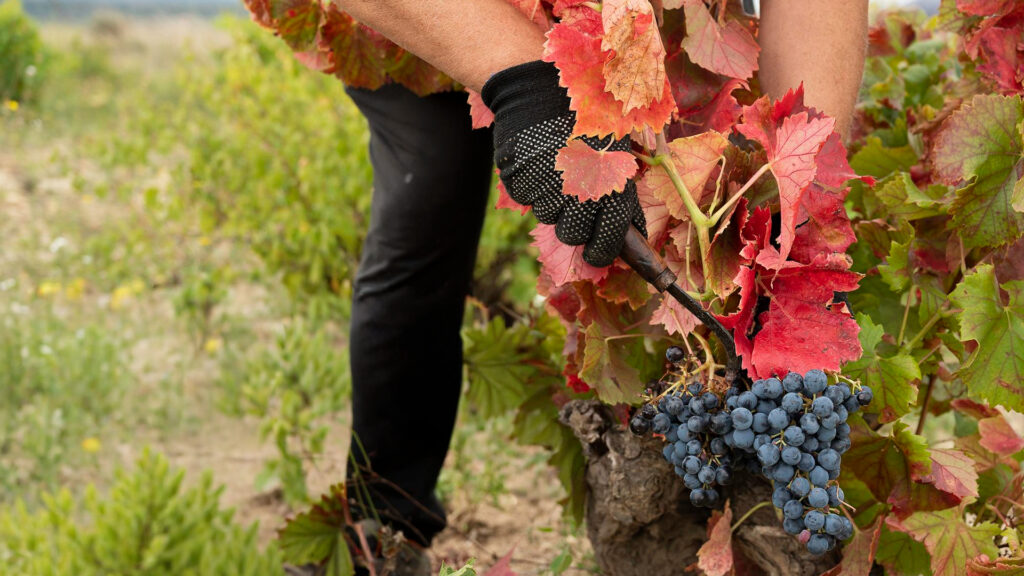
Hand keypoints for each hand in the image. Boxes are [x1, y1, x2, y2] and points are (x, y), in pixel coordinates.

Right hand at [481, 60, 645, 266]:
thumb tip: (633, 233)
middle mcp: (576, 191)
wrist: (542, 85)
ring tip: (557, 166)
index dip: (601, 253)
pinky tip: (538, 159)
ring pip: (546, 216)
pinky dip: (530, 184)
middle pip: (570, 235)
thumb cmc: (591, 116)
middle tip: (575, 201)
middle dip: (574, 225)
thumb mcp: (619, 149)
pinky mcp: (517, 178)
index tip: (596, 255)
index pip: (605, 240)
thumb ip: (624, 194)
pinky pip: (525, 197)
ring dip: (551, 200)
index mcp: (608, 185)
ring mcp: (544, 186)